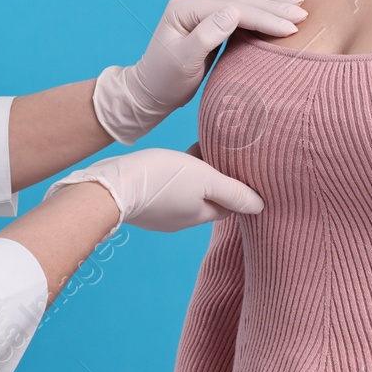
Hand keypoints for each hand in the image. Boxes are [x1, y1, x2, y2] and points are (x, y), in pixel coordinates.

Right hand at [44, 147, 263, 233]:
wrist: (110, 186)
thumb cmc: (160, 179)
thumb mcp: (204, 178)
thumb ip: (232, 190)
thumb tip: (261, 206)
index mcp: (201, 215)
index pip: (230, 205)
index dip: (236, 186)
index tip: (235, 164)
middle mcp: (181, 220)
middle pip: (208, 199)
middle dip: (214, 179)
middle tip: (214, 152)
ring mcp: (160, 215)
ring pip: (186, 195)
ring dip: (193, 177)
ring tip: (191, 151)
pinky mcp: (142, 205)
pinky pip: (166, 192)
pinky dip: (173, 179)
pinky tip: (166, 162)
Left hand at [91, 0, 304, 144]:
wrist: (150, 89)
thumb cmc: (165, 80)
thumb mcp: (183, 62)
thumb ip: (206, 36)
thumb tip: (233, 12)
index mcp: (184, 8)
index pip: (232, 8)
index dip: (263, 16)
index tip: (290, 26)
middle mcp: (192, 0)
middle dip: (273, 5)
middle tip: (303, 13)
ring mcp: (200, 4)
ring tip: (298, 1)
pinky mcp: (208, 13)